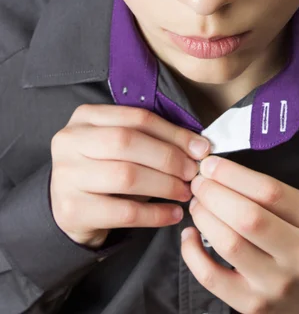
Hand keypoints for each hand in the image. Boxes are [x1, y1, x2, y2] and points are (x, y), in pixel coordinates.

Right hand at [50, 104, 209, 247]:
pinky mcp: (71, 209)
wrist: (70, 209)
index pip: (137, 117)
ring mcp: (66, 175)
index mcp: (86, 117)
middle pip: (128, 142)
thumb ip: (152, 140)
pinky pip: (123, 212)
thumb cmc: (105, 171)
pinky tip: (173, 214)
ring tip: (186, 191)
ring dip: (164, 184)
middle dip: (168, 157)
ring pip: (126, 176)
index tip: (200, 148)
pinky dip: (155, 214)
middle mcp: (70, 140)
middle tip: (193, 172)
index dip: (173, 132)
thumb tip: (198, 147)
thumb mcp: (121, 147)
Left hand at [181, 156, 298, 313]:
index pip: (269, 191)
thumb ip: (268, 192)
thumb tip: (218, 171)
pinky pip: (212, 277)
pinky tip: (190, 234)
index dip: (232, 174)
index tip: (210, 164)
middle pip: (247, 217)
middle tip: (199, 183)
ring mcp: (276, 284)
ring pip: (229, 244)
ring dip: (203, 217)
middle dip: (213, 193)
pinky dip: (192, 252)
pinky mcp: (252, 305)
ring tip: (197, 205)